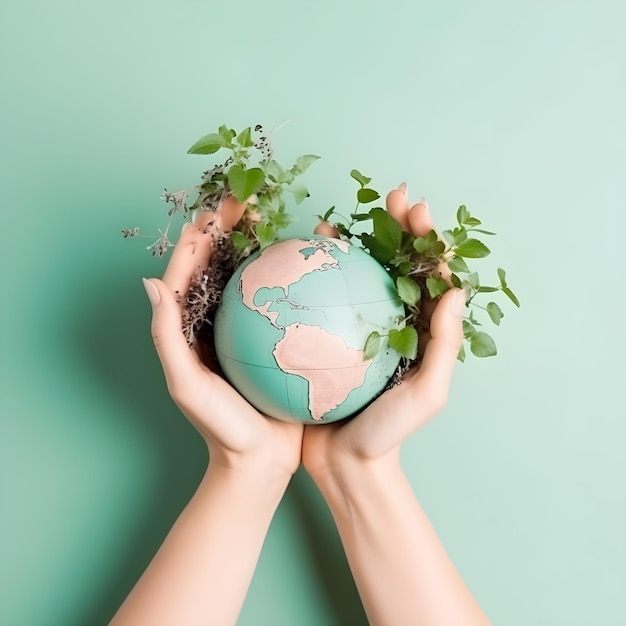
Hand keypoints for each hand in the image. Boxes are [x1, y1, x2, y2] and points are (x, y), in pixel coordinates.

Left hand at [142, 203, 302, 476]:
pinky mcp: (273, 336)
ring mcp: (244, 327)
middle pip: (217, 262)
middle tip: (246, 199)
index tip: (216, 209)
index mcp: (188, 326)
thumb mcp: (187, 385)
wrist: (260, 459)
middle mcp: (214, 320)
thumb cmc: (221, 426)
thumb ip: (167, 337)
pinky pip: (277, 297)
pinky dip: (284, 272)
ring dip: (254, 241)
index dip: (198, 235)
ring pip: (247, 274)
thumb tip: (151, 283)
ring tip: (268, 216)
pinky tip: (301, 257)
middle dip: (226, 226)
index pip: (188, 270)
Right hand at [303, 185, 464, 475]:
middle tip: (391, 195)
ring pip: (359, 275)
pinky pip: (323, 299)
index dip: (428, 239)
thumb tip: (454, 291)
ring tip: (342, 217)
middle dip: (398, 226)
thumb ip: (443, 346)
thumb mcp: (426, 396)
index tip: (416, 209)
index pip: (429, 275)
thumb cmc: (389, 433)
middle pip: (398, 264)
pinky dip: (317, 273)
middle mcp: (392, 322)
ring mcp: (358, 329)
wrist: (345, 463)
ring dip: (356, 241)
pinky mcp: (327, 339)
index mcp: (421, 331)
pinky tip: (305, 254)